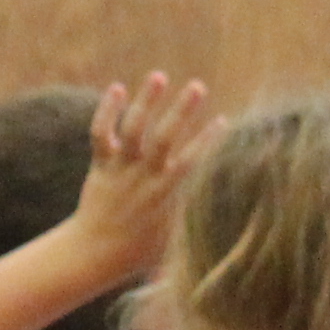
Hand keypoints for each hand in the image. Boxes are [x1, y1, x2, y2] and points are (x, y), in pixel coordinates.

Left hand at [69, 70, 213, 270]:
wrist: (95, 254)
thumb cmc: (142, 251)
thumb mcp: (177, 243)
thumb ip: (200, 231)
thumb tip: (233, 234)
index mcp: (167, 194)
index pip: (194, 163)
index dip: (210, 141)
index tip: (225, 120)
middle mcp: (145, 177)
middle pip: (165, 138)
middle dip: (183, 111)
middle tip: (198, 85)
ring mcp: (121, 170)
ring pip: (134, 129)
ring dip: (147, 101)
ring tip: (160, 75)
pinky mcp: (101, 166)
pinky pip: (101, 134)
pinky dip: (107, 111)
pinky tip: (117, 88)